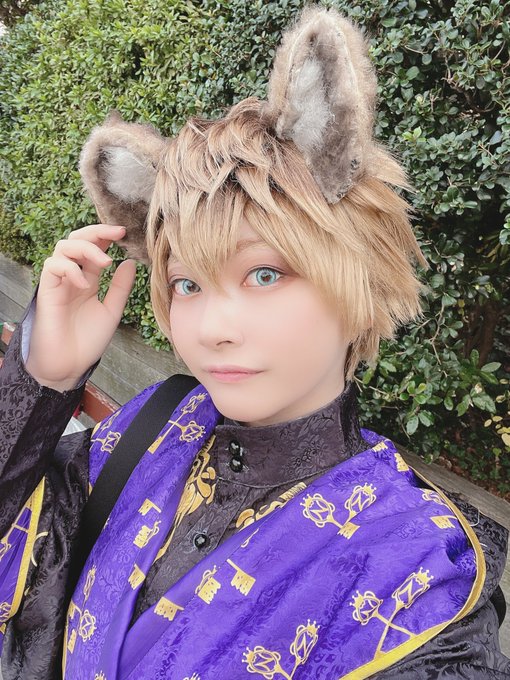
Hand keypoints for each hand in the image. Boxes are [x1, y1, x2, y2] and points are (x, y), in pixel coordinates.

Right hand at [26, 224, 136, 390]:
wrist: (69, 365)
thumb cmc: (88, 341)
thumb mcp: (112, 311)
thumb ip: (120, 287)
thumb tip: (130, 262)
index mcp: (88, 279)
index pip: (94, 248)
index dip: (106, 236)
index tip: (125, 233)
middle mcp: (72, 276)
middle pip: (77, 239)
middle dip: (96, 231)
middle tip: (117, 233)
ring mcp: (58, 282)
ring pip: (63, 247)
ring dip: (86, 248)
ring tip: (105, 262)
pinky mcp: (47, 290)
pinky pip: (53, 266)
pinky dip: (70, 268)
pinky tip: (85, 284)